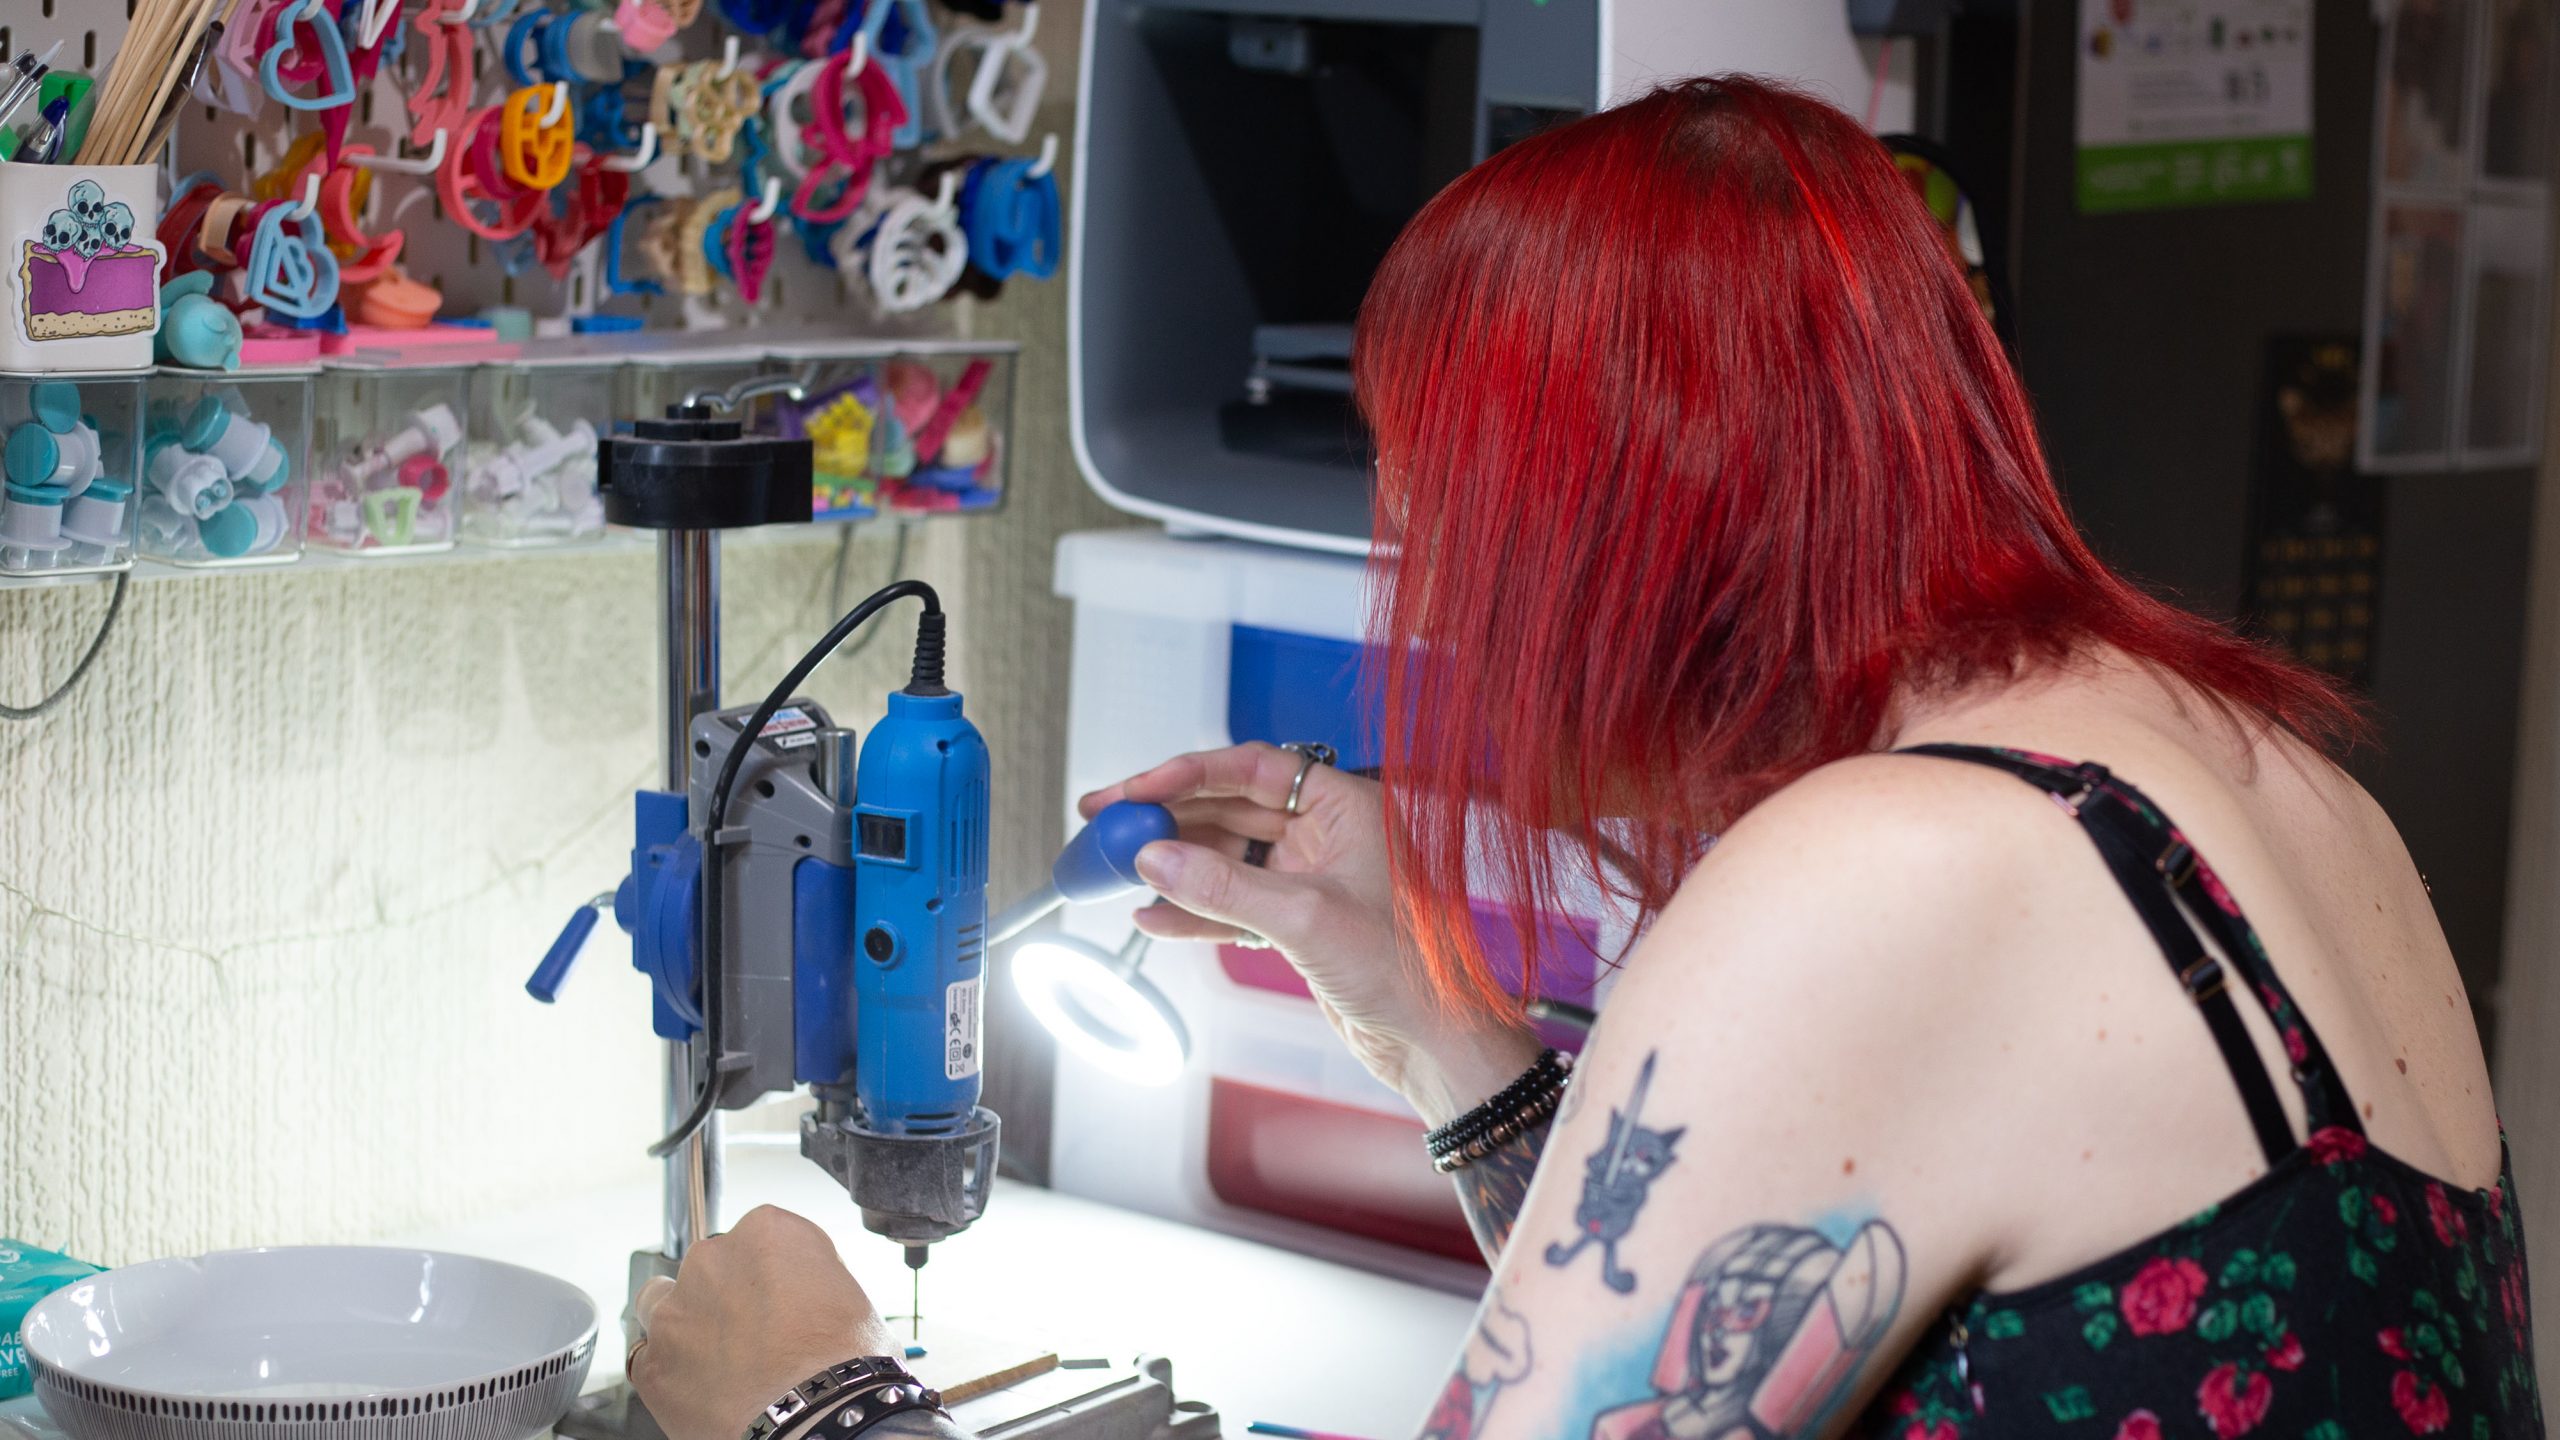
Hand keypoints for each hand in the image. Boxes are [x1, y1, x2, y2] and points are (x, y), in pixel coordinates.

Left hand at [628, 1206, 896, 1439]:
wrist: (818, 1418)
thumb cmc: (844, 1363)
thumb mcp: (846, 1292)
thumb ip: (805, 1278)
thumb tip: (797, 1295)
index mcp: (766, 1231)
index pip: (756, 1240)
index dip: (770, 1276)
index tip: (780, 1301)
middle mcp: (712, 1259)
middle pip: (709, 1269)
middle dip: (725, 1297)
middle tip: (754, 1336)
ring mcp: (675, 1310)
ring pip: (663, 1305)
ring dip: (686, 1326)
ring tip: (720, 1363)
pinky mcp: (652, 1362)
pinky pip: (648, 1357)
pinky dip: (669, 1372)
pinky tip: (702, 1389)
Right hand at [1079, 743, 1537, 1123]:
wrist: (1433, 1042)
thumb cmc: (1405, 971)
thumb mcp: (1306, 920)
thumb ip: (1224, 888)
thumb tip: (1152, 858)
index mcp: (1346, 807)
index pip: (1254, 768)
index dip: (1188, 772)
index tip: (1134, 788)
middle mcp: (1327, 834)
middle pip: (1230, 807)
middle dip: (1167, 816)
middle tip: (1106, 821)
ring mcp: (1310, 878)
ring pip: (1225, 856)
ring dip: (1171, 863)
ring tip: (1114, 867)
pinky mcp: (1297, 922)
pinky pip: (1231, 903)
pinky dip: (1191, 909)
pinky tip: (1149, 914)